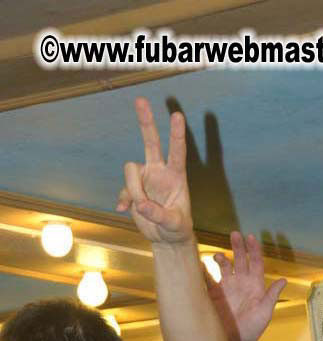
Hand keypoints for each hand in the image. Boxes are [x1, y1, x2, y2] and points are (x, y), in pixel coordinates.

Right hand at [117, 97, 192, 243]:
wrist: (165, 238)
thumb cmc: (177, 229)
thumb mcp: (175, 225)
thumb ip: (159, 215)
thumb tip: (141, 205)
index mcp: (176, 176)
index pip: (177, 152)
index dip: (176, 134)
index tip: (177, 116)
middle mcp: (160, 171)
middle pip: (151, 142)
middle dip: (146, 121)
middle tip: (140, 100)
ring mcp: (145, 178)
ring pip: (130, 171)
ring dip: (133, 190)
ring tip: (142, 208)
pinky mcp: (132, 188)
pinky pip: (123, 188)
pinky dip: (124, 199)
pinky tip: (125, 209)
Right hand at [206, 232, 285, 340]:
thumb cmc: (254, 328)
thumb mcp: (265, 312)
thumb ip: (272, 295)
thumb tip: (283, 280)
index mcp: (255, 284)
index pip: (255, 262)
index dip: (253, 250)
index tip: (250, 237)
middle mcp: (242, 282)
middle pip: (240, 259)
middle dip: (238, 246)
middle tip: (234, 234)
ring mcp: (228, 286)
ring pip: (225, 266)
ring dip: (222, 258)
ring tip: (219, 256)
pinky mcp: (215, 293)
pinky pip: (209, 279)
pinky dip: (205, 270)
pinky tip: (200, 264)